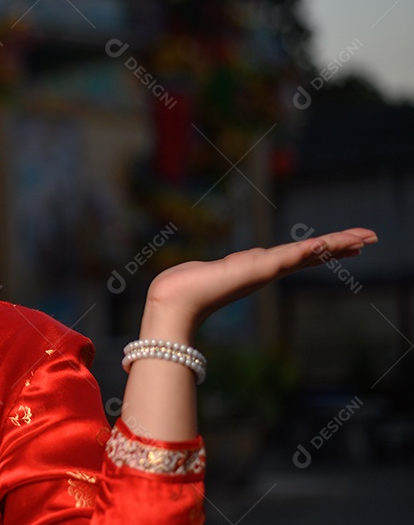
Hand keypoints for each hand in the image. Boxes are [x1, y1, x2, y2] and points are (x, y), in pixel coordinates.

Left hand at [142, 227, 377, 340]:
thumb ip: (213, 271)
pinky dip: (313, 248)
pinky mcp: (258, 269)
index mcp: (253, 269)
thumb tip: (204, 274)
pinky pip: (292, 255)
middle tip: (368, 239)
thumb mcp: (204, 273)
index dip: (318, 250)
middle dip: (339, 246)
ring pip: (307, 253)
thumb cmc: (180, 290)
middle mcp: (263, 269)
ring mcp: (263, 270)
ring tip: (364, 238)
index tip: (340, 244)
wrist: (173, 303)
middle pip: (309, 254)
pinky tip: (330, 242)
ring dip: (336, 244)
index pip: (293, 256)